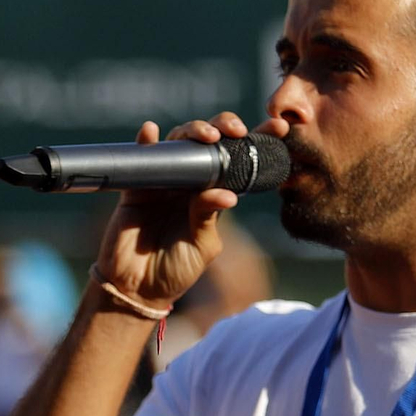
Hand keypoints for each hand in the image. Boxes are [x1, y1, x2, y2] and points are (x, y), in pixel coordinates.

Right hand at [95, 112, 282, 308]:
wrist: (138, 290)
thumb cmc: (176, 271)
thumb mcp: (202, 247)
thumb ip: (209, 218)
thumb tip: (226, 193)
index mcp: (212, 194)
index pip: (237, 161)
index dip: (256, 141)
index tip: (278, 128)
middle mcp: (189, 182)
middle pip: (207, 142)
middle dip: (224, 126)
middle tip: (236, 131)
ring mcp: (163, 181)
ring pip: (178, 143)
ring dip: (192, 131)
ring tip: (206, 136)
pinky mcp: (137, 187)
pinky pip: (141, 158)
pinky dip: (145, 142)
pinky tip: (150, 132)